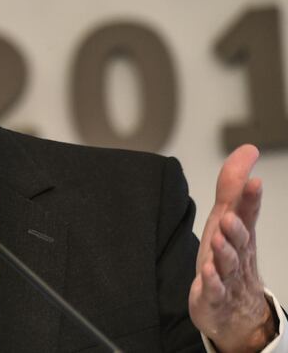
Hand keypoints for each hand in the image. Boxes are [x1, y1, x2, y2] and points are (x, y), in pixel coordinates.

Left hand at [189, 144, 275, 351]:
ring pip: (227, 263)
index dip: (251, 199)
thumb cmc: (230, 257)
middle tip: (231, 216)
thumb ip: (234, 186)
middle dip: (237, 227)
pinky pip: (214, 289)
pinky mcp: (212, 296)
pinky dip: (211, 281)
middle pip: (240, 240)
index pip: (248, 215)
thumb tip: (247, 150)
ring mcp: (226, 276)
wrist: (235, 310)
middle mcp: (237, 254)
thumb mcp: (229, 218)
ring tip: (219, 238)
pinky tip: (207, 273)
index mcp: (240, 235)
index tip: (255, 182)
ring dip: (224, 251)